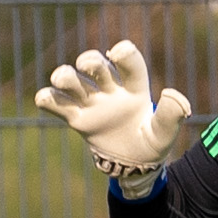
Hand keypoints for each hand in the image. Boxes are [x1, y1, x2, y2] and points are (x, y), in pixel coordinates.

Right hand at [35, 41, 193, 181]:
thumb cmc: (151, 144)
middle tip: (87, 66)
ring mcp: (91, 102)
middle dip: (89, 60)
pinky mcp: (76, 117)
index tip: (117, 53)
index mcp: (135, 88)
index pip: (129, 61)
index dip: (123, 53)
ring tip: (62, 81)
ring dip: (64, 75)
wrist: (133, 164)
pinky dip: (47, 98)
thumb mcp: (164, 133)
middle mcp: (111, 89)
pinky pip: (55, 102)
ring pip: (72, 78)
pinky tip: (45, 98)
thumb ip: (171, 115)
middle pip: (95, 63)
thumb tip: (171, 93)